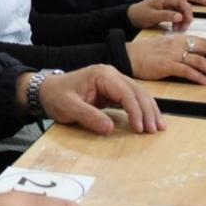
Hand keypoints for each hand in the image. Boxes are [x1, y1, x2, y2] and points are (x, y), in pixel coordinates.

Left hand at [21, 65, 164, 134]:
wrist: (46, 90)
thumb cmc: (56, 96)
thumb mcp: (69, 107)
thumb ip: (89, 117)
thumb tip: (110, 128)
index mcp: (102, 75)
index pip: (126, 92)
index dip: (135, 111)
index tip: (139, 128)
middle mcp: (111, 74)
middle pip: (137, 91)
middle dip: (148, 111)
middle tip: (154, 130)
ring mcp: (113, 81)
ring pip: (139, 93)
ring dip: (150, 110)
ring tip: (158, 127)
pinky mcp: (113, 90)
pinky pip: (133, 98)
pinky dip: (142, 109)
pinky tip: (150, 120)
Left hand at [126, 0, 192, 30]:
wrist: (131, 17)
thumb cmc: (139, 15)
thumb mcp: (152, 16)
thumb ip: (166, 15)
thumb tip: (180, 16)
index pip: (181, 1)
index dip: (187, 11)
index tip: (188, 21)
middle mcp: (168, 0)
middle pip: (184, 6)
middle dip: (186, 17)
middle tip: (184, 28)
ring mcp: (168, 6)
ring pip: (182, 12)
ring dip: (183, 21)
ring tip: (179, 30)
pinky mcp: (167, 11)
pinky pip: (178, 16)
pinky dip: (179, 22)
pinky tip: (176, 28)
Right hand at [126, 33, 205, 84]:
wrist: (128, 56)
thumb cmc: (145, 53)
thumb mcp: (165, 46)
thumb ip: (180, 49)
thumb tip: (195, 58)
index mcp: (178, 38)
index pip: (203, 41)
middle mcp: (177, 44)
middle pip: (205, 48)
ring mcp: (172, 54)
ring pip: (198, 61)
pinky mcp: (166, 65)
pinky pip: (186, 71)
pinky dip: (198, 76)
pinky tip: (205, 82)